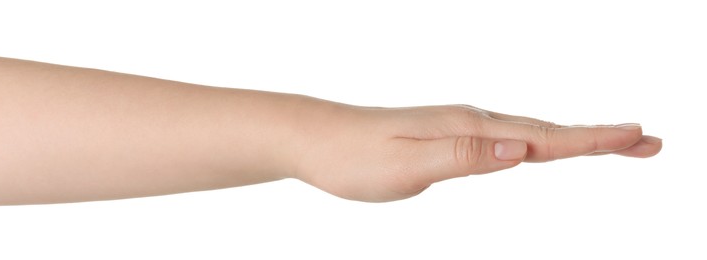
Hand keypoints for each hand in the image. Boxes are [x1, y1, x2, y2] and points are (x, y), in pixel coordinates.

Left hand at [292, 103, 661, 201]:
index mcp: (469, 128)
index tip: (639, 138)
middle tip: (648, 142)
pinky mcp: (446, 137)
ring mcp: (459, 128)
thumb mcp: (409, 163)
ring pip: (529, 135)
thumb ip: (466, 156)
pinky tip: (538, 149)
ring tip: (609, 145)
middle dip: (600, 139)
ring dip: (574, 141)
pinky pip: (505, 140)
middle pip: (548, 132)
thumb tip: (522, 149)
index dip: (594, 141)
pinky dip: (537, 144)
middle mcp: (471, 122)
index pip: (544, 138)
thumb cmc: (354, 156)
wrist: (313, 138)